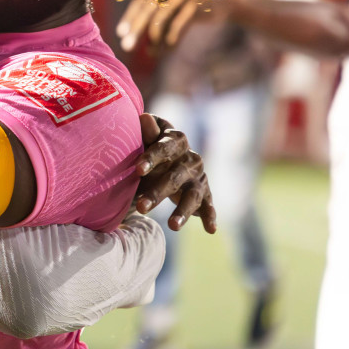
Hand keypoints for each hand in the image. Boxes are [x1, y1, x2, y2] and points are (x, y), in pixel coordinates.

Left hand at [117, 0, 224, 52]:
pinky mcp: (196, 6)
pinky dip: (172, 38)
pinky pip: (179, 24)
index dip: (129, 17)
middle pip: (147, 9)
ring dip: (154, 37)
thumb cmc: (190, 12)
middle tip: (126, 46)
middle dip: (136, 29)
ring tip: (152, 52)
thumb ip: (156, 30)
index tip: (120, 33)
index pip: (139, 2)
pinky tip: (169, 47)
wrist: (221, 4)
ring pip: (161, 17)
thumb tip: (142, 49)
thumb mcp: (171, 19)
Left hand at [132, 113, 216, 232]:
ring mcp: (199, 177)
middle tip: (141, 207)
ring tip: (172, 226)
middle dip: (157, 193)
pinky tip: (211, 230)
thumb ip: (148, 132)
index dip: (151, 158)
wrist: (169, 155)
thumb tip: (144, 118)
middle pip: (174, 177)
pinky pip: (208, 205)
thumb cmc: (152, 145)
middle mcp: (191, 158)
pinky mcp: (205, 192)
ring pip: (192, 195)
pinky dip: (210, 217)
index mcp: (176, 140)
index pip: (164, 148)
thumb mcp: (148, 138)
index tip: (137, 170)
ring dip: (183, 211)